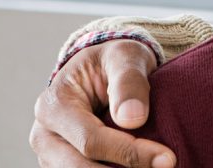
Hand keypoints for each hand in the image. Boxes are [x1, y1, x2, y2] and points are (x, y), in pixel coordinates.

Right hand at [29, 39, 173, 167]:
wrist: (101, 71)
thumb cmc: (113, 61)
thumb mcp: (124, 56)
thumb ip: (129, 82)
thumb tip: (133, 120)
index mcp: (53, 105)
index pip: (91, 140)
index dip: (129, 153)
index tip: (168, 159)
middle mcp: (44, 136)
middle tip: (166, 167)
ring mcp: (51, 157)